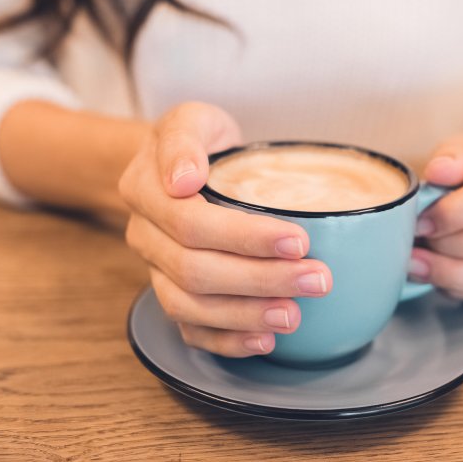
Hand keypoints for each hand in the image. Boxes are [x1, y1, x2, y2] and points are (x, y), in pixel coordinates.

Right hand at [119, 102, 332, 356]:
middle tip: (317, 280)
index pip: (192, 223)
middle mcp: (145, 237)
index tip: (299, 240)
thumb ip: (184, 140)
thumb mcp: (192, 120)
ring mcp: (156, 271)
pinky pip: (191, 330)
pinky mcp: (173, 295)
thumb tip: (183, 179)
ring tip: (295, 315)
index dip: (245, 237)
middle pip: (196, 271)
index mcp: (145, 191)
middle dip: (261, 280)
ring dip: (246, 315)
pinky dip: (227, 341)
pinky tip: (265, 340)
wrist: (182, 168)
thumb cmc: (199, 143)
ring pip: (191, 307)